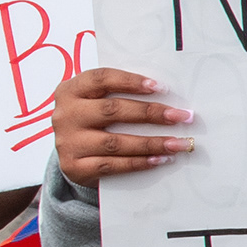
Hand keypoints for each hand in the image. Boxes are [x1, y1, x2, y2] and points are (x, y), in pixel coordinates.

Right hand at [53, 67, 192, 183]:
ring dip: (151, 143)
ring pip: (115, 142)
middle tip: (180, 116)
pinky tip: (159, 159)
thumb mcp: (95, 102)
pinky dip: (139, 162)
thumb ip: (120, 95)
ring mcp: (68, 142)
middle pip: (112, 110)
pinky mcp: (74, 167)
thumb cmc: (90, 122)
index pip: (101, 79)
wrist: (68, 155)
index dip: (131, 81)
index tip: (160, 87)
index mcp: (70, 91)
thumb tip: (165, 97)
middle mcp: (66, 115)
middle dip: (151, 113)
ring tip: (178, 143)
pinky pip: (112, 165)